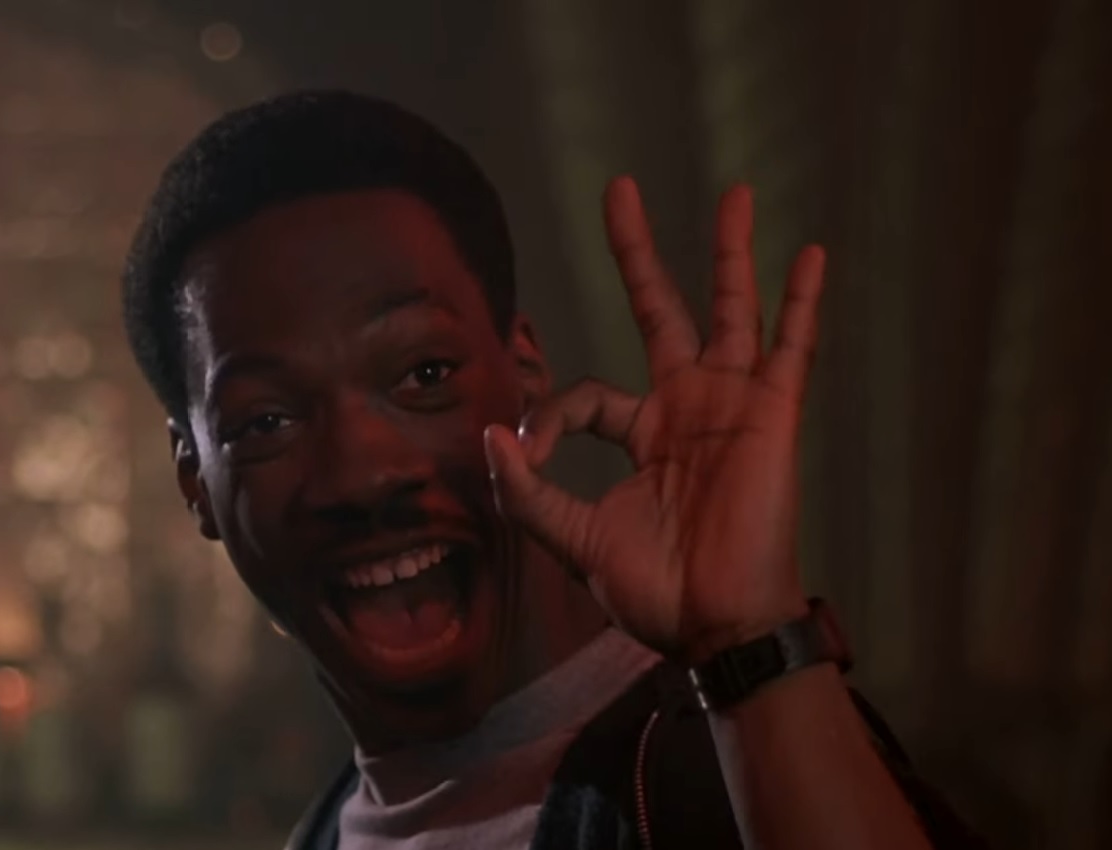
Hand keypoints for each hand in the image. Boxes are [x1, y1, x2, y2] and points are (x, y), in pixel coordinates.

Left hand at [484, 178, 825, 662]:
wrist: (718, 626)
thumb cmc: (654, 591)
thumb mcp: (574, 541)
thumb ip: (528, 493)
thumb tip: (490, 437)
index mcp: (641, 432)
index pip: (584, 396)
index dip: (545, 418)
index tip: (525, 454)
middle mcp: (684, 405)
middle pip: (658, 309)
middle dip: (637, 253)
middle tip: (620, 190)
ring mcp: (731, 402)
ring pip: (729, 310)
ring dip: (731, 253)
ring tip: (736, 193)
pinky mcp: (772, 413)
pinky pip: (791, 349)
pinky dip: (801, 304)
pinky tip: (811, 256)